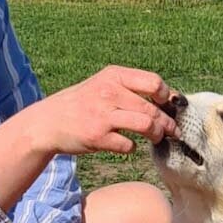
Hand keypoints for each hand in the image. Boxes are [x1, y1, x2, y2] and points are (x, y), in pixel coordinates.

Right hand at [28, 65, 177, 155]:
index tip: (168, 107)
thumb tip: (169, 98)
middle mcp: (109, 93)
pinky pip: (128, 145)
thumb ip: (131, 88)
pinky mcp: (98, 137)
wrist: (49, 121)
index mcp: (113, 76)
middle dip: (167, 123)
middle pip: (152, 108)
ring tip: (157, 138)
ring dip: (157, 134)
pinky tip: (126, 145)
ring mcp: (103, 115)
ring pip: (146, 125)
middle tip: (172, 131)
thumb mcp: (104, 84)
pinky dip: (131, 147)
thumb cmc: (83, 103)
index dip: (166, 97)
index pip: (154, 82)